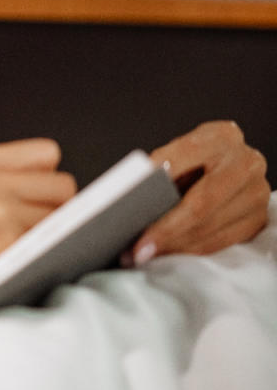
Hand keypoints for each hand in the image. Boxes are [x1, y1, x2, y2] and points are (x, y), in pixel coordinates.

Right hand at [0, 138, 76, 289]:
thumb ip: (8, 176)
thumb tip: (62, 183)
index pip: (47, 153)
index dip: (43, 179)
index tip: (27, 198)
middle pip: (63, 184)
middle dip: (51, 207)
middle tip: (22, 227)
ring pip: (63, 216)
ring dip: (46, 233)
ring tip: (11, 245)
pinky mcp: (7, 241)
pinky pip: (53, 241)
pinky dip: (40, 253)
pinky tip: (12, 258)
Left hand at [128, 120, 269, 265]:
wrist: (224, 168)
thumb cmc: (191, 161)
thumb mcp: (174, 154)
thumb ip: (157, 169)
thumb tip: (132, 195)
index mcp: (221, 136)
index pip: (183, 158)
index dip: (156, 184)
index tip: (132, 206)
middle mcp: (245, 162)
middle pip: (202, 203)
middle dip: (166, 229)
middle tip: (139, 247)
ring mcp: (256, 192)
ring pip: (210, 228)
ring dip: (174, 245)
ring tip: (144, 253)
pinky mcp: (257, 219)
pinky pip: (220, 242)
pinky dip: (190, 250)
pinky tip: (168, 252)